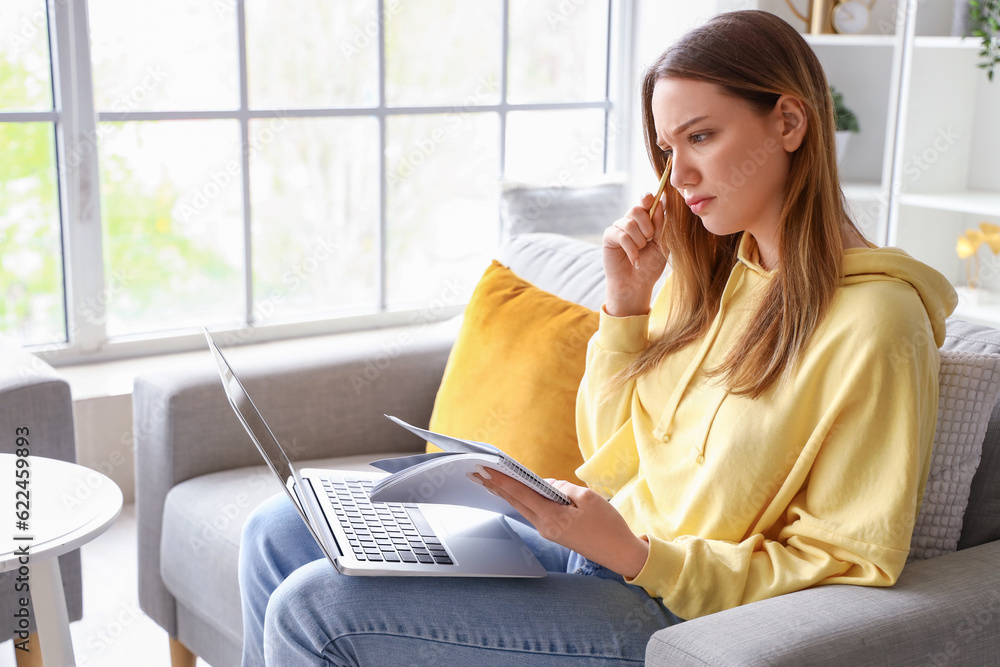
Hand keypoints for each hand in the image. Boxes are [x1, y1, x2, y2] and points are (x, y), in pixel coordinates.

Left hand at [470, 468, 649, 578]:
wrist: (619, 553)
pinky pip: (534, 512)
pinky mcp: (554, 532)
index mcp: (553, 517)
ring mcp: (549, 531)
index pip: (522, 494)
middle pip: (516, 502)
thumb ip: (563, 488)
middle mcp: (546, 526)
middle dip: (495, 486)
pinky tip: (516, 493)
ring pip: (523, 507)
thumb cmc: (608, 524)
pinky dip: (523, 500)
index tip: (486, 469)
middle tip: (476, 473)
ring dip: (507, 493)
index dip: (503, 480)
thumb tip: (546, 485)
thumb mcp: (588, 498)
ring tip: (490, 481)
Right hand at [602, 192, 668, 316]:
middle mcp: (631, 221)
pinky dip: (631, 249)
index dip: (648, 198)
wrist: (637, 285)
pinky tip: (635, 260)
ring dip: (639, 241)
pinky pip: (621, 235)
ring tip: (641, 252)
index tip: (651, 199)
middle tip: (650, 241)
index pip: (647, 202)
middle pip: (636, 209)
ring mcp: (619, 228)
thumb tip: (661, 202)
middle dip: (647, 227)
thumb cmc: (651, 266)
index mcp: (646, 220)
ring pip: (629, 223)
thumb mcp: (662, 245)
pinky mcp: (609, 237)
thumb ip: (662, 225)